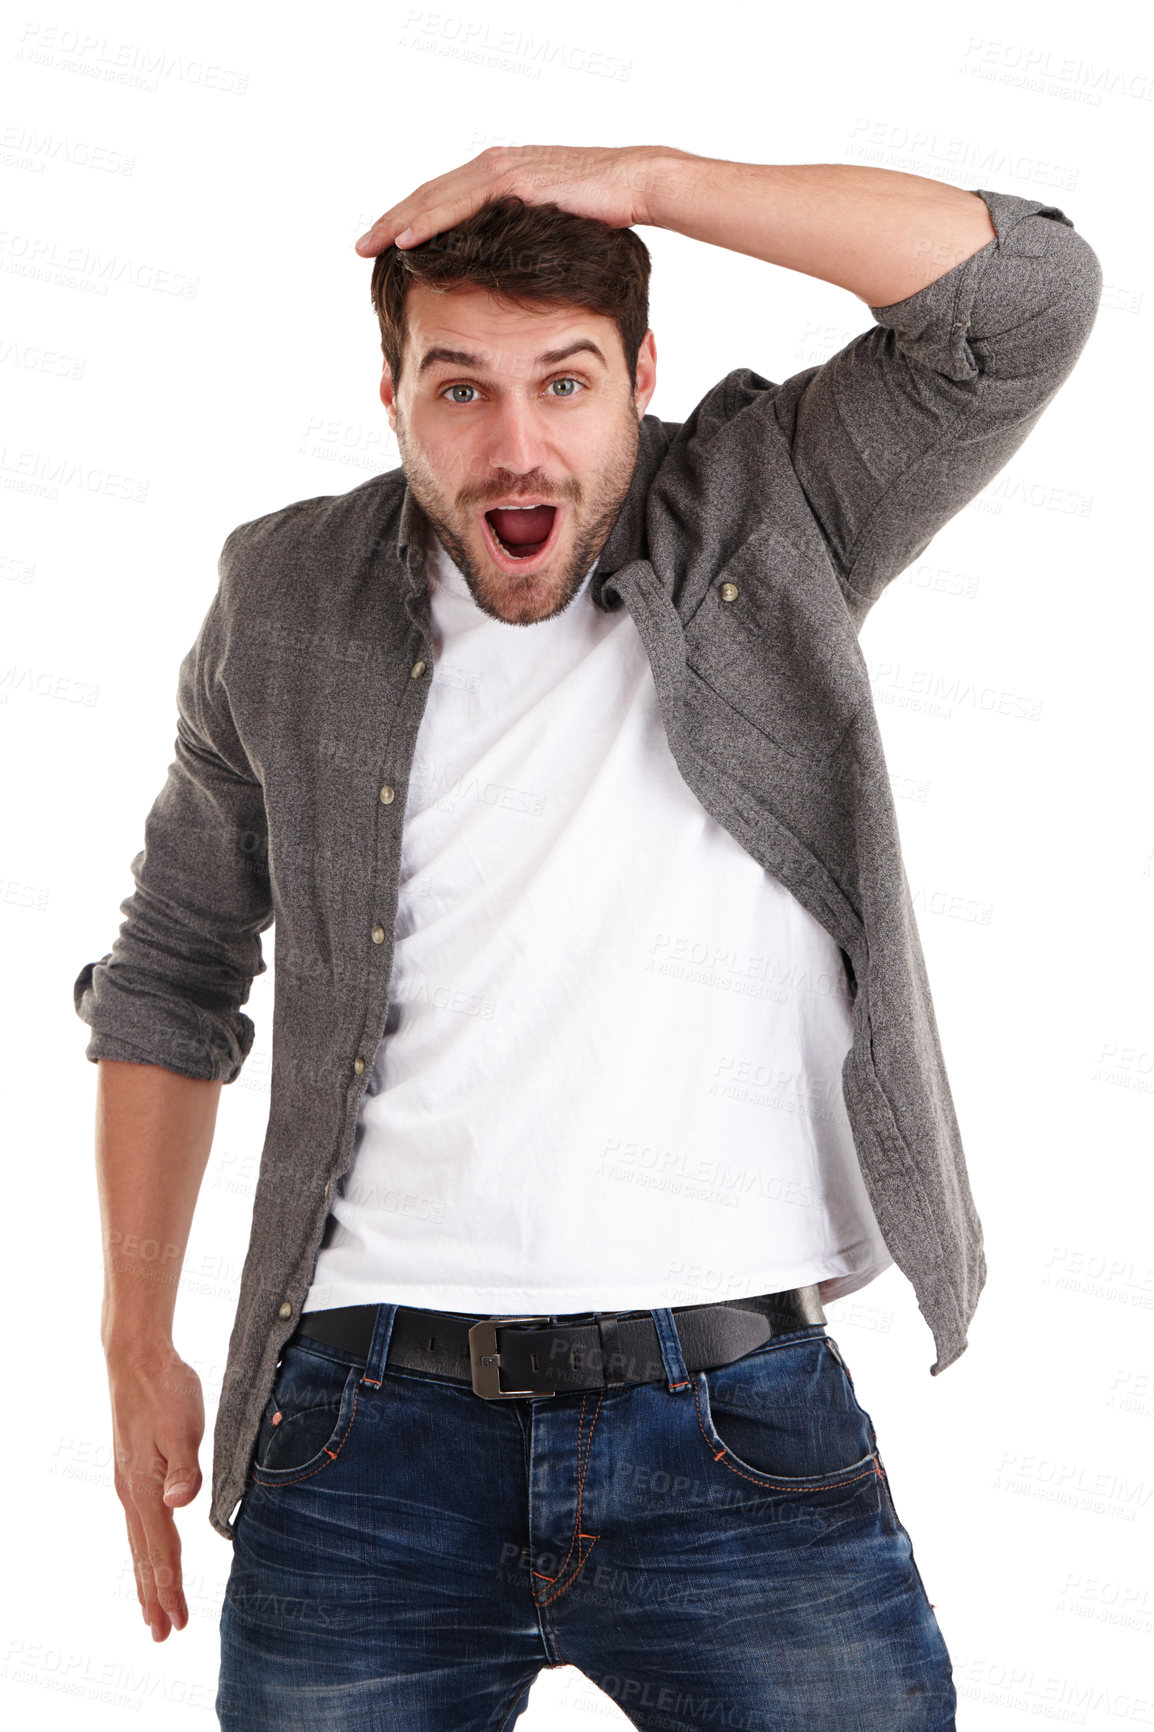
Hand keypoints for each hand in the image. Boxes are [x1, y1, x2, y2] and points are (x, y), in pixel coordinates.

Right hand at [106, 1344, 204, 1640]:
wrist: (137, 1359)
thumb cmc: (165, 1390)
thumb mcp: (183, 1426)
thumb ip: (184, 1468)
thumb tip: (177, 1506)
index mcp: (144, 1489)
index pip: (161, 1550)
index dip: (170, 1588)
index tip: (178, 1622)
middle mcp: (131, 1493)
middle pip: (145, 1556)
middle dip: (155, 1596)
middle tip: (164, 1634)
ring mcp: (128, 1483)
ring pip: (139, 1542)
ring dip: (148, 1577)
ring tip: (152, 1608)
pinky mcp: (132, 1470)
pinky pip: (138, 1523)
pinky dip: (145, 1548)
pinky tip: (148, 1551)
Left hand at [354, 143, 665, 256]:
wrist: (636, 184)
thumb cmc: (603, 210)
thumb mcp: (552, 223)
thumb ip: (523, 233)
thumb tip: (507, 263)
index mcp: (498, 175)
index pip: (442, 198)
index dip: (409, 219)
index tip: (383, 243)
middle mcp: (491, 166)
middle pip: (427, 196)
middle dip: (390, 222)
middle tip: (360, 248)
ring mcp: (499, 171)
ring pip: (434, 199)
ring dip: (397, 223)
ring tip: (369, 246)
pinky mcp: (512, 181)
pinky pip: (459, 205)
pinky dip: (428, 222)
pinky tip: (404, 239)